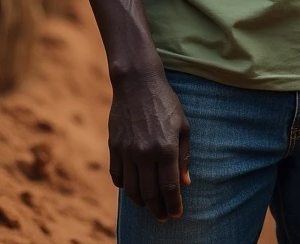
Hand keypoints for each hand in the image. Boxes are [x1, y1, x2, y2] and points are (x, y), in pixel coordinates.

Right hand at [108, 65, 190, 220]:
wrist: (137, 83)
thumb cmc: (165, 102)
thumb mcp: (182, 125)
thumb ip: (184, 156)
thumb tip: (185, 183)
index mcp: (166, 148)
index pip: (169, 187)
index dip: (173, 205)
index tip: (176, 215)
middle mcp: (146, 153)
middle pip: (150, 194)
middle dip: (158, 209)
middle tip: (163, 216)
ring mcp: (127, 151)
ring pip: (132, 190)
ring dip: (142, 202)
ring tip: (149, 205)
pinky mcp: (114, 147)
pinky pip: (117, 177)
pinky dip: (125, 187)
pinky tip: (133, 187)